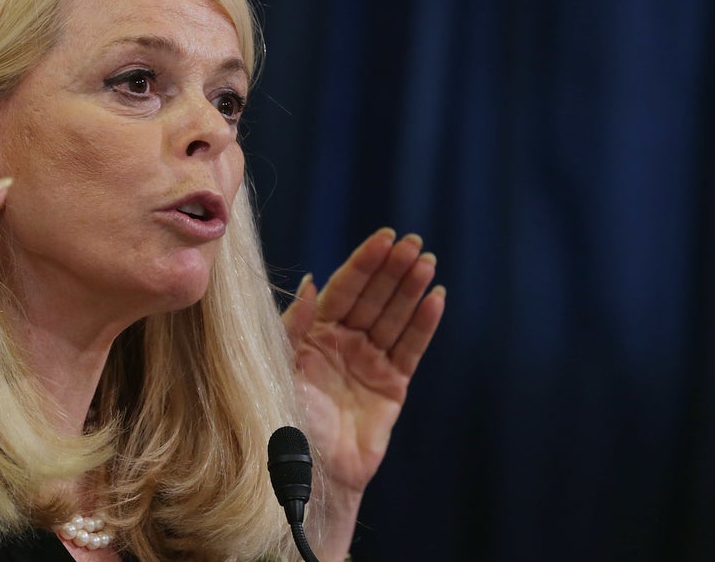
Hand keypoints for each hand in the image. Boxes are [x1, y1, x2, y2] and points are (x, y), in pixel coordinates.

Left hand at [282, 228, 444, 495]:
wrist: (306, 474)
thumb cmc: (281, 422)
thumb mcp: (279, 366)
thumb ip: (293, 325)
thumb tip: (308, 281)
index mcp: (312, 334)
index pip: (343, 289)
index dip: (364, 263)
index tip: (384, 239)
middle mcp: (342, 344)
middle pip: (373, 298)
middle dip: (392, 269)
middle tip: (413, 243)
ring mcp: (368, 363)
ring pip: (394, 318)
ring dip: (411, 289)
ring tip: (427, 262)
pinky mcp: (390, 387)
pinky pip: (409, 349)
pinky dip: (423, 324)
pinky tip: (435, 298)